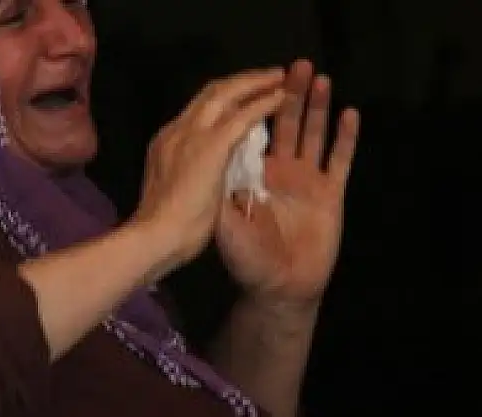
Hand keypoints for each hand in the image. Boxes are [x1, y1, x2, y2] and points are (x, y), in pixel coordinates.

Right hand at [134, 69, 285, 273]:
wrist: (155, 238)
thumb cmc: (163, 229)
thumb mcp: (173, 192)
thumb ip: (188, 176)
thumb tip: (201, 176)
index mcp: (166, 144)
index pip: (197, 112)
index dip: (222, 102)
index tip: (241, 99)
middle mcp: (177, 131)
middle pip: (210, 94)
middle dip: (240, 82)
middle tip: (267, 75)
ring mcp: (192, 135)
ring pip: (225, 94)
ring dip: (254, 82)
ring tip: (279, 76)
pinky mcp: (211, 145)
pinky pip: (243, 116)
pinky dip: (263, 103)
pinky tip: (281, 96)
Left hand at [216, 60, 359, 305]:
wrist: (279, 290)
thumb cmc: (247, 260)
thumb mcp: (224, 223)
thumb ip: (219, 190)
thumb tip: (208, 154)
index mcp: (251, 173)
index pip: (253, 130)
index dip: (257, 104)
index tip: (260, 79)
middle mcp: (279, 170)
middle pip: (284, 123)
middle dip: (288, 94)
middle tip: (294, 67)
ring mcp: (307, 180)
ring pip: (313, 134)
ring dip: (316, 106)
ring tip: (319, 78)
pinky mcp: (331, 193)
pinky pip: (341, 160)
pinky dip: (345, 138)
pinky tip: (349, 114)